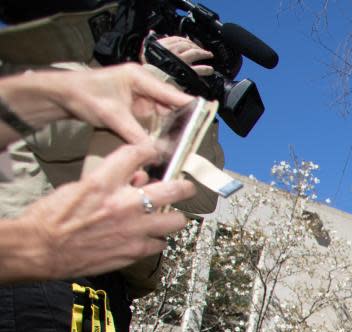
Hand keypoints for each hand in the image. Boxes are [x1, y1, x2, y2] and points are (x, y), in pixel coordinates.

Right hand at [16, 142, 195, 279]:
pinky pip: (160, 244)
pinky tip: (149, 237)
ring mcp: (133, 229)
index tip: (155, 153)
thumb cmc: (53, 217)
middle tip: (187, 187)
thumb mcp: (79, 187)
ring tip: (168, 217)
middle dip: (184, 187)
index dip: (150, 151)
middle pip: (173, 189)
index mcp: (104, 181)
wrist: (41, 248)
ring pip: (175, 221)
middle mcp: (124, 203)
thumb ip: (111, 181)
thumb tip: (137, 179)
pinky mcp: (134, 251)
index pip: (137, 153)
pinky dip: (157, 240)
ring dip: (173, 218)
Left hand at [51, 63, 193, 144]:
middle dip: (184, 121)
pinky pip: (155, 120)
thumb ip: (136, 136)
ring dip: (173, 128)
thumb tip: (155, 153)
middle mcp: (143, 86)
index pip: (172, 93)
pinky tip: (168, 143)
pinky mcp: (136, 107)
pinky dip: (162, 131)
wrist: (63, 95)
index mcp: (139, 78)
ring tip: (186, 144)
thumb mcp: (112, 117)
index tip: (206, 118)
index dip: (191, 106)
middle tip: (196, 138)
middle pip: (172, 104)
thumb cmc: (84, 95)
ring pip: (165, 114)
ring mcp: (140, 96)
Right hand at [146, 34, 214, 76]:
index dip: (185, 39)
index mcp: (164, 45)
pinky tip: (210, 70)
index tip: (189, 41)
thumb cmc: (149, 70)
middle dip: (196, 45)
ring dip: (203, 54)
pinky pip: (200, 69)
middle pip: (188, 44)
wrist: (153, 82)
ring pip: (196, 54)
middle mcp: (175, 51)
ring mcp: (183, 61)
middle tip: (202, 48)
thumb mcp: (145, 53)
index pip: (177, 38)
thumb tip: (152, 33)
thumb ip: (150, 43)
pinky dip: (206, 69)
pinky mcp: (188, 71)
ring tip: (208, 55)